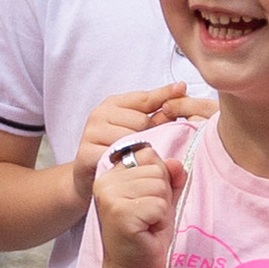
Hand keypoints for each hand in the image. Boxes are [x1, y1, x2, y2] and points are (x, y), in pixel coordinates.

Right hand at [69, 83, 212, 216]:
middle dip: (153, 134)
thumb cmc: (118, 152)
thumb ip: (157, 114)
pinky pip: (118, 158)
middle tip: (154, 149)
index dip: (164, 95)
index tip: (182, 88)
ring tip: (142, 162)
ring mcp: (91, 133)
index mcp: (112, 105)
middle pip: (141, 121)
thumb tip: (181, 91)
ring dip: (141, 153)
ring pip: (131, 139)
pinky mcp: (86, 153)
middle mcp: (99, 115)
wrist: (88, 179)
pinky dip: (129, 165)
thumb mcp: (137, 130)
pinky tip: (131, 169)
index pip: (144, 98)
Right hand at [92, 138, 186, 267]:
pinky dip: (160, 221)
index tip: (146, 203)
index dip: (159, 179)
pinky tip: (146, 232)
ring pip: (159, 186)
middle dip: (162, 196)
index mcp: (111, 173)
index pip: (148, 153)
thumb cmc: (146, 235)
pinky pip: (159, 205)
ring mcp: (110, 196)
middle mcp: (106, 181)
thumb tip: (175, 162)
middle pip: (157, 169)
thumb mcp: (162, 199)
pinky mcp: (120, 213)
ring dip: (161, 209)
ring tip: (147, 225)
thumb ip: (170, 178)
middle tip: (148, 218)